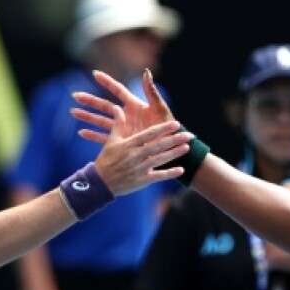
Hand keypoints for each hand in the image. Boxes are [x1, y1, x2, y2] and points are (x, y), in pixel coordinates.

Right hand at [71, 69, 177, 140]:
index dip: (107, 82)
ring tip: (73, 112)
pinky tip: (82, 132)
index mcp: (135, 105)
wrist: (169, 147)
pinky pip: (105, 137)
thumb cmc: (168, 126)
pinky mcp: (123, 141)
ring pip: (101, 121)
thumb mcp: (160, 108)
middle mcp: (127, 116)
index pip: (117, 90)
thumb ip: (151, 92)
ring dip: (87, 117)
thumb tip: (146, 72)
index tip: (95, 74)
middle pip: (104, 105)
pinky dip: (93, 135)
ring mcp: (123, 129)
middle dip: (90, 101)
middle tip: (75, 96)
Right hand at [72, 88, 189, 194]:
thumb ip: (118, 124)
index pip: (149, 134)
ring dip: (174, 154)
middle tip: (188, 135)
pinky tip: (181, 170)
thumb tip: (118, 107)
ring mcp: (139, 169)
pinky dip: (169, 173)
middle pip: (158, 146)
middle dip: (174, 140)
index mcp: (129, 145)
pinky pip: (158, 176)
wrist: (100, 183)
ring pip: (160, 160)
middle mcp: (135, 156)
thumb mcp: (111, 141)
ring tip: (187, 148)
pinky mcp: (141, 181)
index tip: (175, 124)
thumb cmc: (106, 160)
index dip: (163, 129)